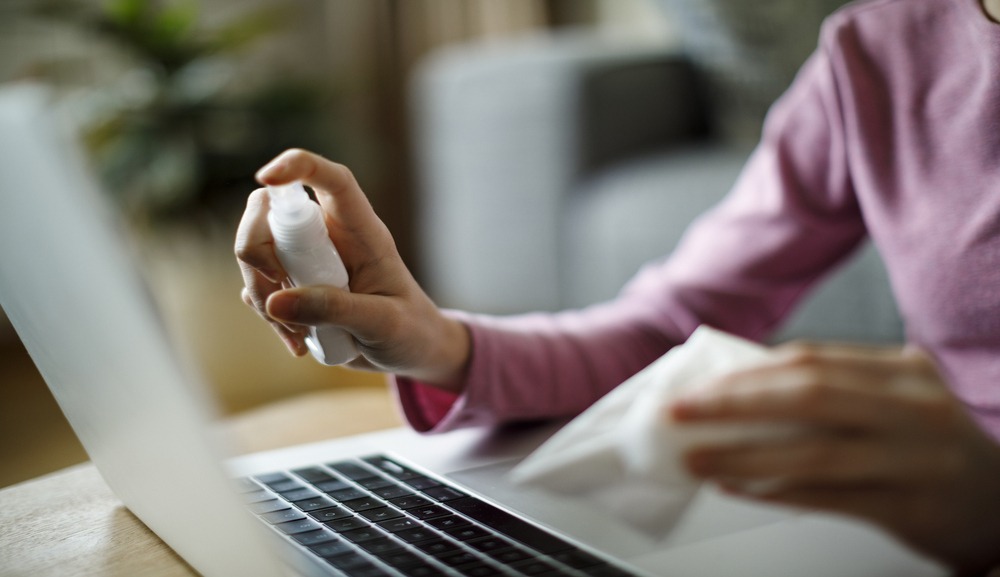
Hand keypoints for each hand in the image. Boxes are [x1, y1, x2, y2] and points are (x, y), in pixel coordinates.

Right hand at [234, 149, 469, 389]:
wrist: (410, 350)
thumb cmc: (409, 329)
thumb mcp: (383, 323)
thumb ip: (336, 310)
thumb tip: (276, 301)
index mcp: (362, 230)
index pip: (332, 179)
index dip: (298, 166)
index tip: (266, 177)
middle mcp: (329, 235)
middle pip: (270, 211)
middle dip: (256, 249)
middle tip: (276, 295)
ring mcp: (306, 258)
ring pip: (256, 251)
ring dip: (262, 292)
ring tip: (299, 335)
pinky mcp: (293, 284)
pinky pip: (259, 286)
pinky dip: (269, 315)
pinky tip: (298, 342)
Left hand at [670, 342, 999, 573]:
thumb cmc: (931, 448)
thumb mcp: (897, 401)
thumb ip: (836, 389)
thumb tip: (742, 389)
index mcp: (904, 372)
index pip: (811, 361)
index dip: (747, 374)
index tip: (699, 385)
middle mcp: (914, 409)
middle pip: (806, 397)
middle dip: (733, 404)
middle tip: (681, 412)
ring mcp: (915, 459)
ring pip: (811, 453)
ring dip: (742, 456)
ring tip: (696, 459)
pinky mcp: (910, 506)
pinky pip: (827, 498)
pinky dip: (774, 493)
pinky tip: (736, 489)